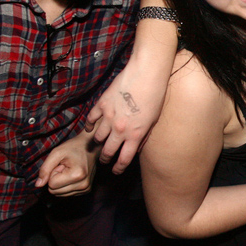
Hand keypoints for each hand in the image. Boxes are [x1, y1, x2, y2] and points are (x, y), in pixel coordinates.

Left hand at [37, 133, 98, 196]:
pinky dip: (66, 185)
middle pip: (55, 192)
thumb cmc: (74, 148)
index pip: (52, 185)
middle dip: (56, 179)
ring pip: (60, 194)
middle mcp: (83, 185)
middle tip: (64, 167)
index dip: (53, 172)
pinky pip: (66, 193)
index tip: (62, 164)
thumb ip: (45, 169)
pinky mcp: (86, 191)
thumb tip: (38, 185)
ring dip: (61, 182)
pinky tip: (72, 174)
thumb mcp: (56, 153)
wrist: (91, 146)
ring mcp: (86, 189)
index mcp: (77, 175)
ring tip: (69, 170)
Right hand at [85, 58, 166, 174]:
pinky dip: (90, 125)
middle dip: (106, 159)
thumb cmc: (155, 96)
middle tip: (105, 160)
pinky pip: (91, 119)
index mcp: (135, 135)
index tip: (116, 171)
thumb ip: (144, 136)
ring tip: (99, 142)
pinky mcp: (102, 104)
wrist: (146, 74)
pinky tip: (91, 127)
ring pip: (97, 137)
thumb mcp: (154, 121)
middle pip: (108, 151)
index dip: (119, 168)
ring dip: (98, 142)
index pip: (124, 159)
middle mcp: (120, 129)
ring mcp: (109, 117)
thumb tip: (137, 148)